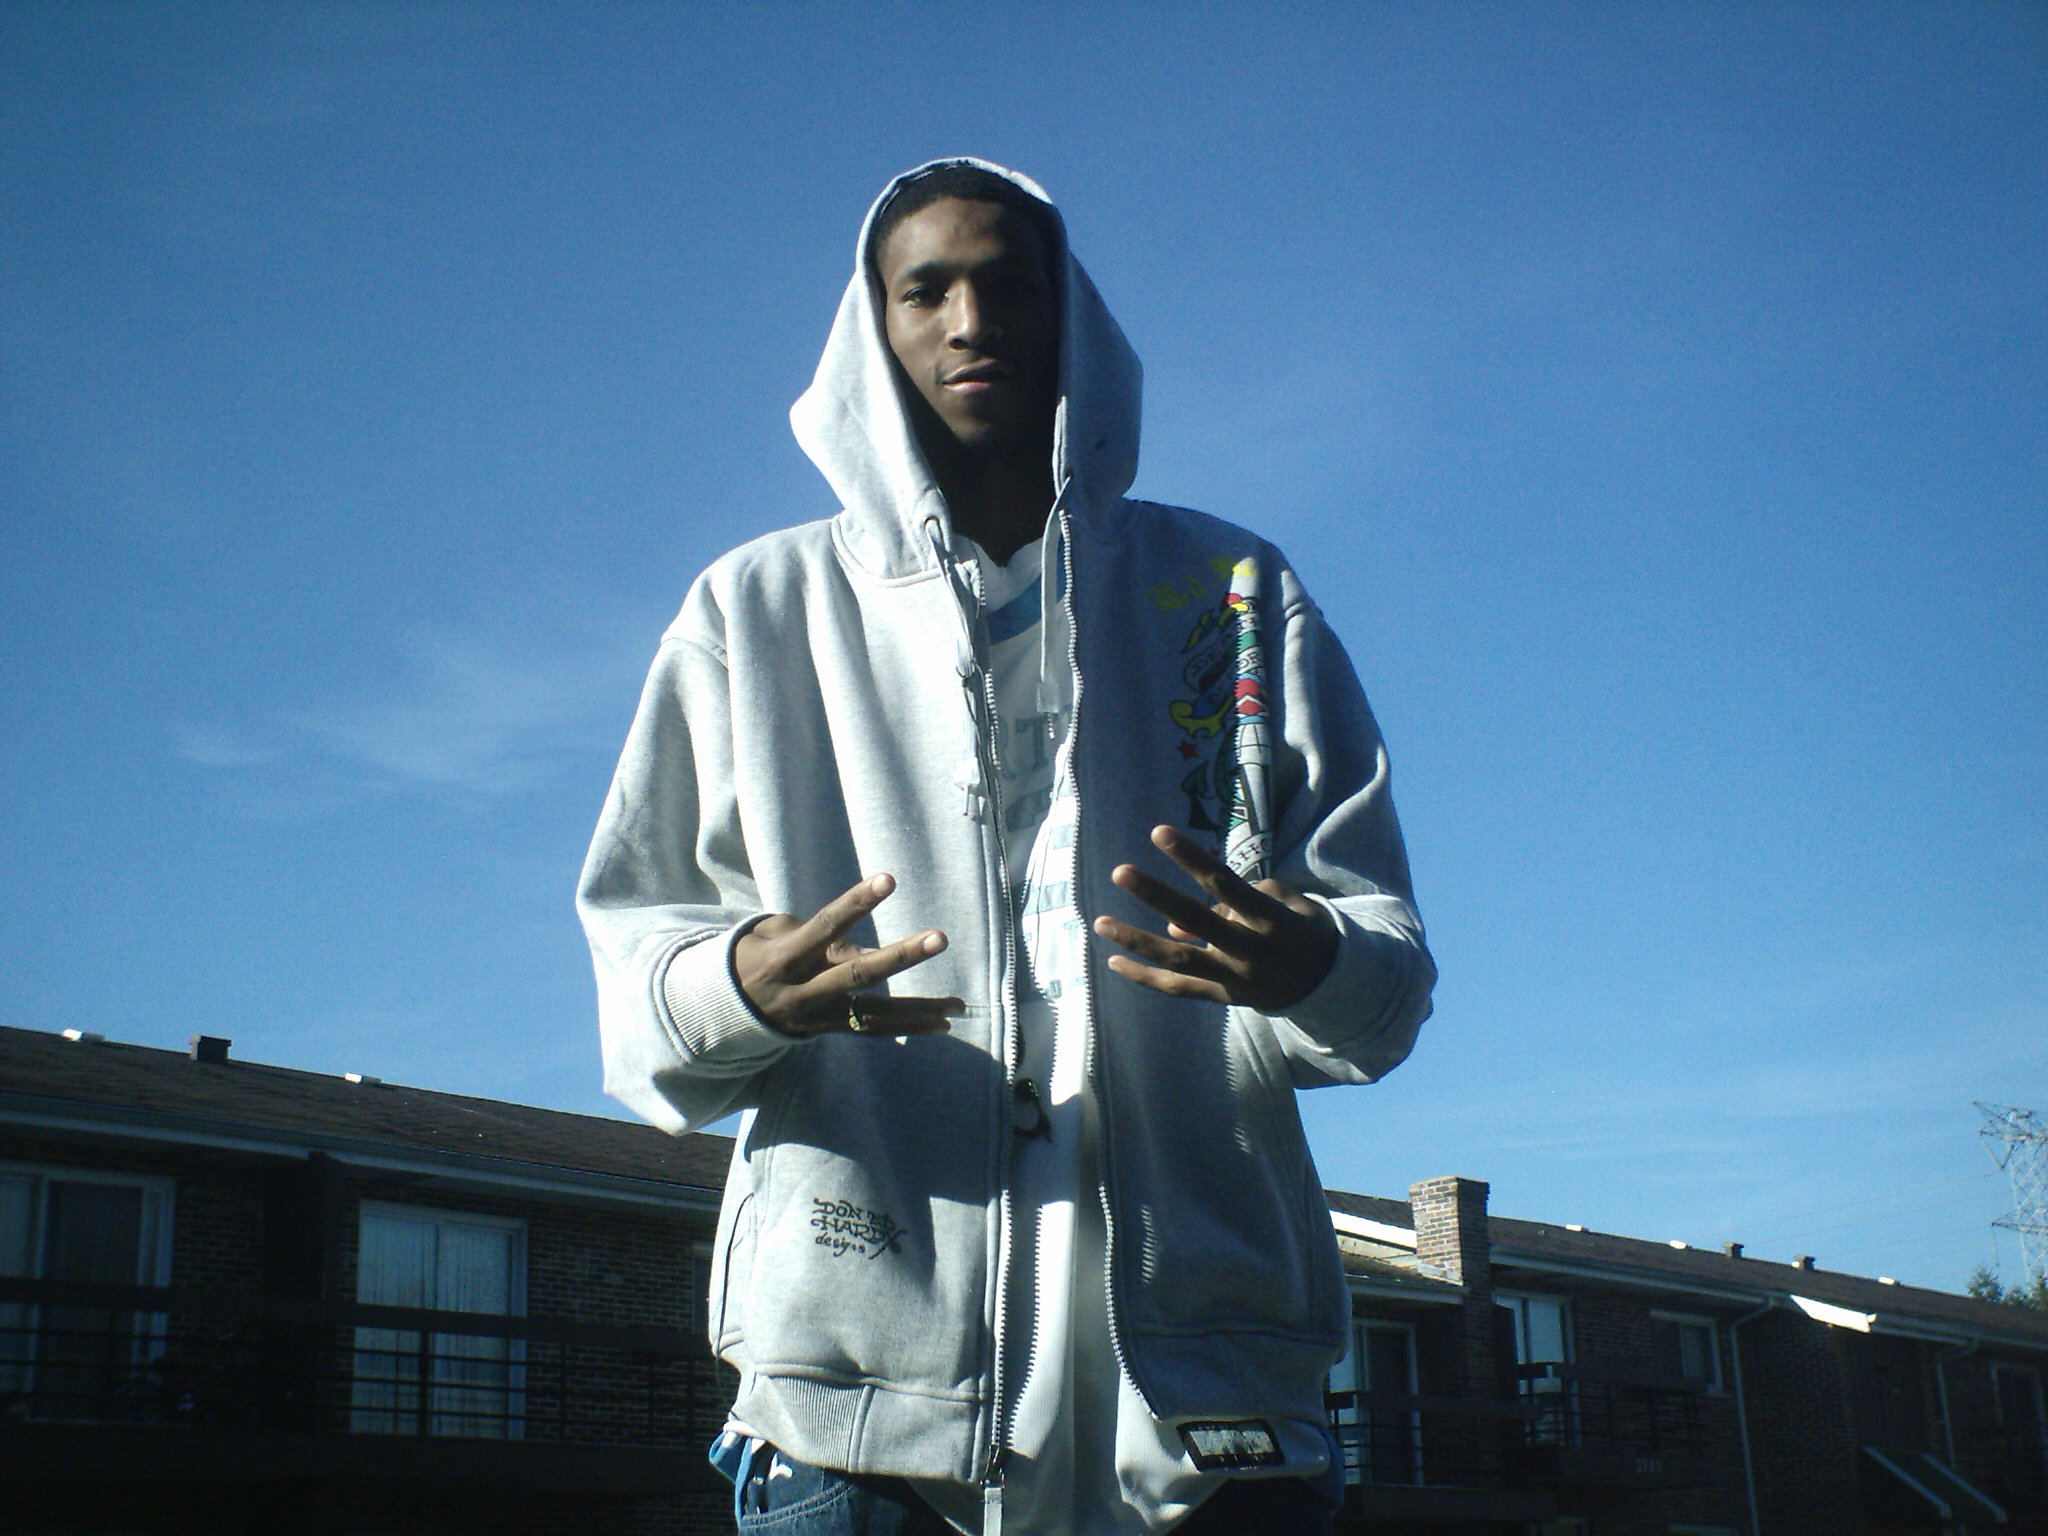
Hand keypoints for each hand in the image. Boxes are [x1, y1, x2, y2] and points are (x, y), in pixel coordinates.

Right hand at [734, 874, 963, 1037]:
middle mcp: (803, 991)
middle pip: (857, 975)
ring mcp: (818, 1017)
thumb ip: (821, 936)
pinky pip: (874, 1030)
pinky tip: (942, 1023)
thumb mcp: (772, 936)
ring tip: (957, 1005)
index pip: (825, 926)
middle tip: (939, 938)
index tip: (888, 879)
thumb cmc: (756, 955)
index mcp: (784, 958)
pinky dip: (909, 1027)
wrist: (724, 1010)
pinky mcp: (829, 1031)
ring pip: (873, 1014)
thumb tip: (865, 949)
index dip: (856, 904)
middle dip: (900, 957)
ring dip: (918, 1009)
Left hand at [1094, 826, 1336, 1012]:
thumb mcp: (1285, 903)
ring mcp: (1234, 979)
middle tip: (1120, 871)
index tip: (1159, 831)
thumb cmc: (1303, 928)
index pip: (1225, 883)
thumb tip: (1178, 923)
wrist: (1330, 985)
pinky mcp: (1222, 998)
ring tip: (1100, 922)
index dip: (1191, 857)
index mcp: (1270, 919)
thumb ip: (1234, 903)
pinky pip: (1177, 989)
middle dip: (1155, 895)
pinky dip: (1144, 976)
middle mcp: (1250, 951)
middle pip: (1196, 921)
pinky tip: (1112, 961)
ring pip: (1179, 961)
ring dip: (1136, 941)